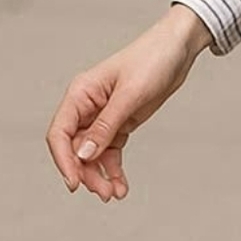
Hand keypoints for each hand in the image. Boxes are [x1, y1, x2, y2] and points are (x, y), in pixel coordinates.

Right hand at [46, 5, 213, 201]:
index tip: (74, 183)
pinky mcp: (120, 122)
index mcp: (81, 93)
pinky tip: (121, 185)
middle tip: (103, 192)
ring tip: (114, 193)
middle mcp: (88, 106)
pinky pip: (109, 152)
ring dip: (99, 175)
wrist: (179, 47)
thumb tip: (82, 155)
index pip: (60, 133)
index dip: (63, 161)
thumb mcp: (131, 93)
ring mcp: (103, 116)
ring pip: (91, 155)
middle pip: (75, 149)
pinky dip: (113, 169)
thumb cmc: (154, 58)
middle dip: (86, 173)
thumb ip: (106, 125)